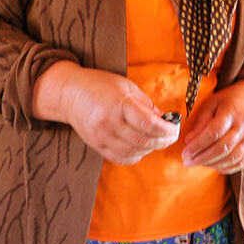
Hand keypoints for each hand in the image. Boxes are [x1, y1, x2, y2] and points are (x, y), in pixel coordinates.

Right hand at [32, 62, 179, 164]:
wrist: (69, 94)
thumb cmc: (99, 85)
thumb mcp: (126, 87)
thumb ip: (146, 105)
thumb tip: (165, 120)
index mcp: (119, 104)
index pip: (149, 124)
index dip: (167, 130)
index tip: (174, 129)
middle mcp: (109, 123)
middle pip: (144, 141)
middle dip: (162, 141)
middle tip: (170, 136)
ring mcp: (101, 136)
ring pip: (135, 152)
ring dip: (151, 148)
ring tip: (157, 140)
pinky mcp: (97, 145)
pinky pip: (122, 158)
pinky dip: (136, 155)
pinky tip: (141, 147)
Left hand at [181, 80, 243, 173]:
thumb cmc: (228, 101)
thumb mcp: (212, 104)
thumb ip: (201, 122)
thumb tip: (189, 141)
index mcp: (231, 113)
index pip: (214, 132)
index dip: (198, 145)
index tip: (185, 153)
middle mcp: (243, 126)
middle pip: (223, 147)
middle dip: (202, 157)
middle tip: (187, 161)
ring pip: (232, 157)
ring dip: (212, 164)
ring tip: (198, 164)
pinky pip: (240, 162)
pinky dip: (225, 167)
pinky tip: (212, 165)